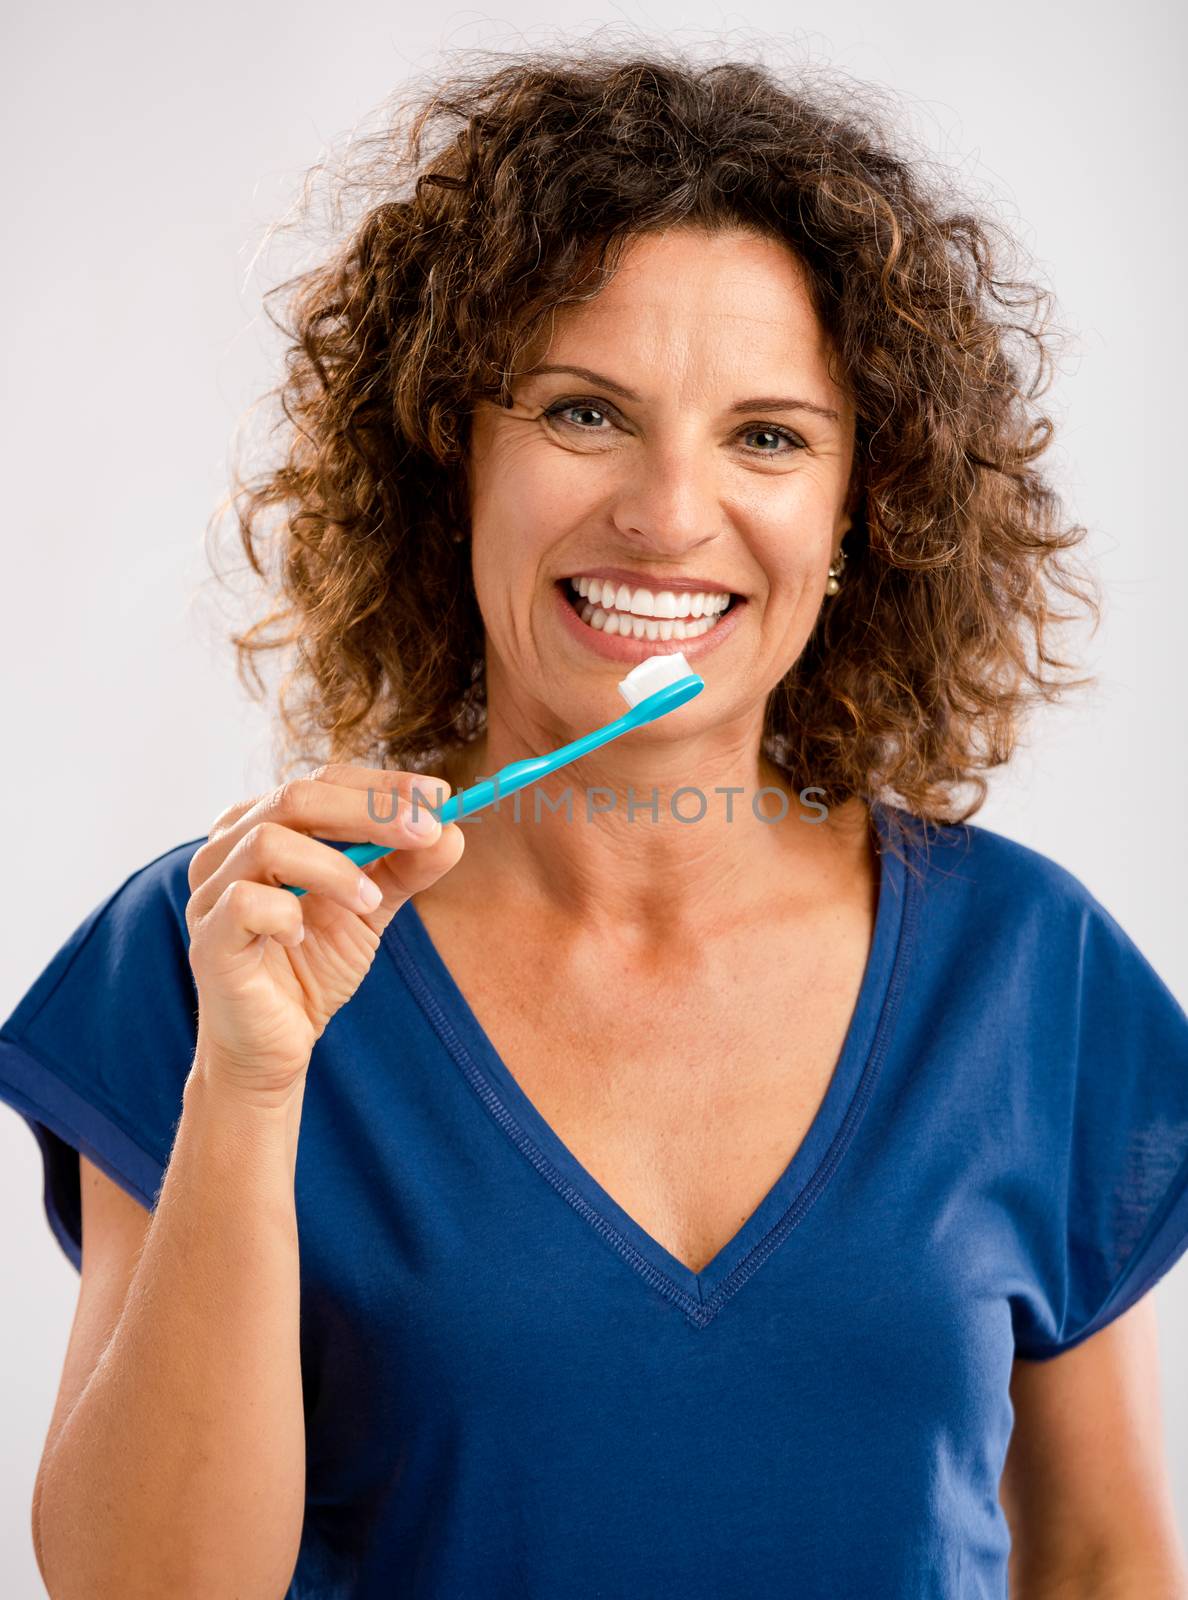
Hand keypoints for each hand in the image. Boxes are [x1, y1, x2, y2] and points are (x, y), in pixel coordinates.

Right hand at [185, 766, 463, 1107]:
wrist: (274, 1046)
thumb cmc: (312, 966)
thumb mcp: (371, 907)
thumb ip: (405, 867)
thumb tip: (452, 831)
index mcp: (263, 825)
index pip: (323, 780)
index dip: (382, 784)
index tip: (439, 796)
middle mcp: (228, 848)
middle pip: (297, 796)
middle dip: (370, 810)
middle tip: (425, 831)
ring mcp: (210, 892)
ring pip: (271, 842)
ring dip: (335, 868)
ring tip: (370, 902)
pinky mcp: (208, 940)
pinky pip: (246, 903)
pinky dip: (288, 913)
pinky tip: (304, 936)